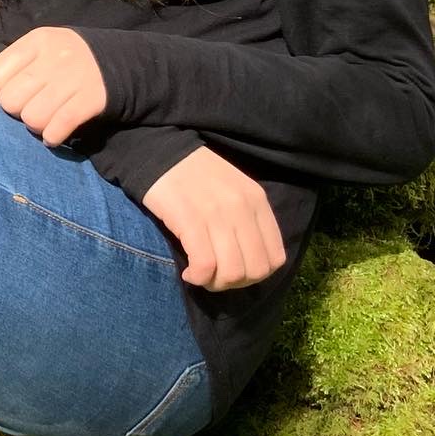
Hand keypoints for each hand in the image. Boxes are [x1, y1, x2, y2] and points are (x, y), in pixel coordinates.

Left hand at [0, 26, 107, 146]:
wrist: (126, 63)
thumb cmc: (71, 59)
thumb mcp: (41, 51)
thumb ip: (7, 61)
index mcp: (37, 41)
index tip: (15, 93)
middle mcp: (53, 57)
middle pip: (10, 100)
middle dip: (16, 111)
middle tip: (30, 108)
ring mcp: (73, 78)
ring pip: (32, 118)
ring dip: (35, 126)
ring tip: (45, 120)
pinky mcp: (91, 100)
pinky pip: (58, 128)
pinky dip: (52, 138)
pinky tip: (55, 134)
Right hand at [141, 146, 286, 291]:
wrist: (159, 151)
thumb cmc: (194, 175)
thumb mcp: (233, 190)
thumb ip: (247, 220)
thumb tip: (247, 260)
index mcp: (257, 202)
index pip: (275, 257)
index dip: (256, 276)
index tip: (233, 272)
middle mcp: (242, 208)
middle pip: (255, 270)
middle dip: (235, 284)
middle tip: (214, 277)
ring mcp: (217, 213)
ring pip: (232, 271)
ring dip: (215, 283)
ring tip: (200, 275)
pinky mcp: (190, 218)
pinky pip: (205, 264)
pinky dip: (199, 277)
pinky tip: (188, 273)